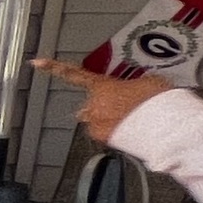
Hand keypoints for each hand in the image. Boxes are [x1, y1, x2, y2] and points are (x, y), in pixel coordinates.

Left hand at [33, 56, 164, 145]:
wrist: (166, 126)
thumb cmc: (157, 101)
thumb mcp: (147, 82)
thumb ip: (129, 85)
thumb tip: (132, 90)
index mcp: (102, 86)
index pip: (74, 74)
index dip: (54, 67)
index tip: (36, 63)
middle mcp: (93, 105)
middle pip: (91, 105)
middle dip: (102, 105)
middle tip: (126, 107)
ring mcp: (96, 124)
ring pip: (97, 121)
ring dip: (109, 120)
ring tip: (133, 120)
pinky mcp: (103, 139)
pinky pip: (105, 133)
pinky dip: (115, 132)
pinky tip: (132, 130)